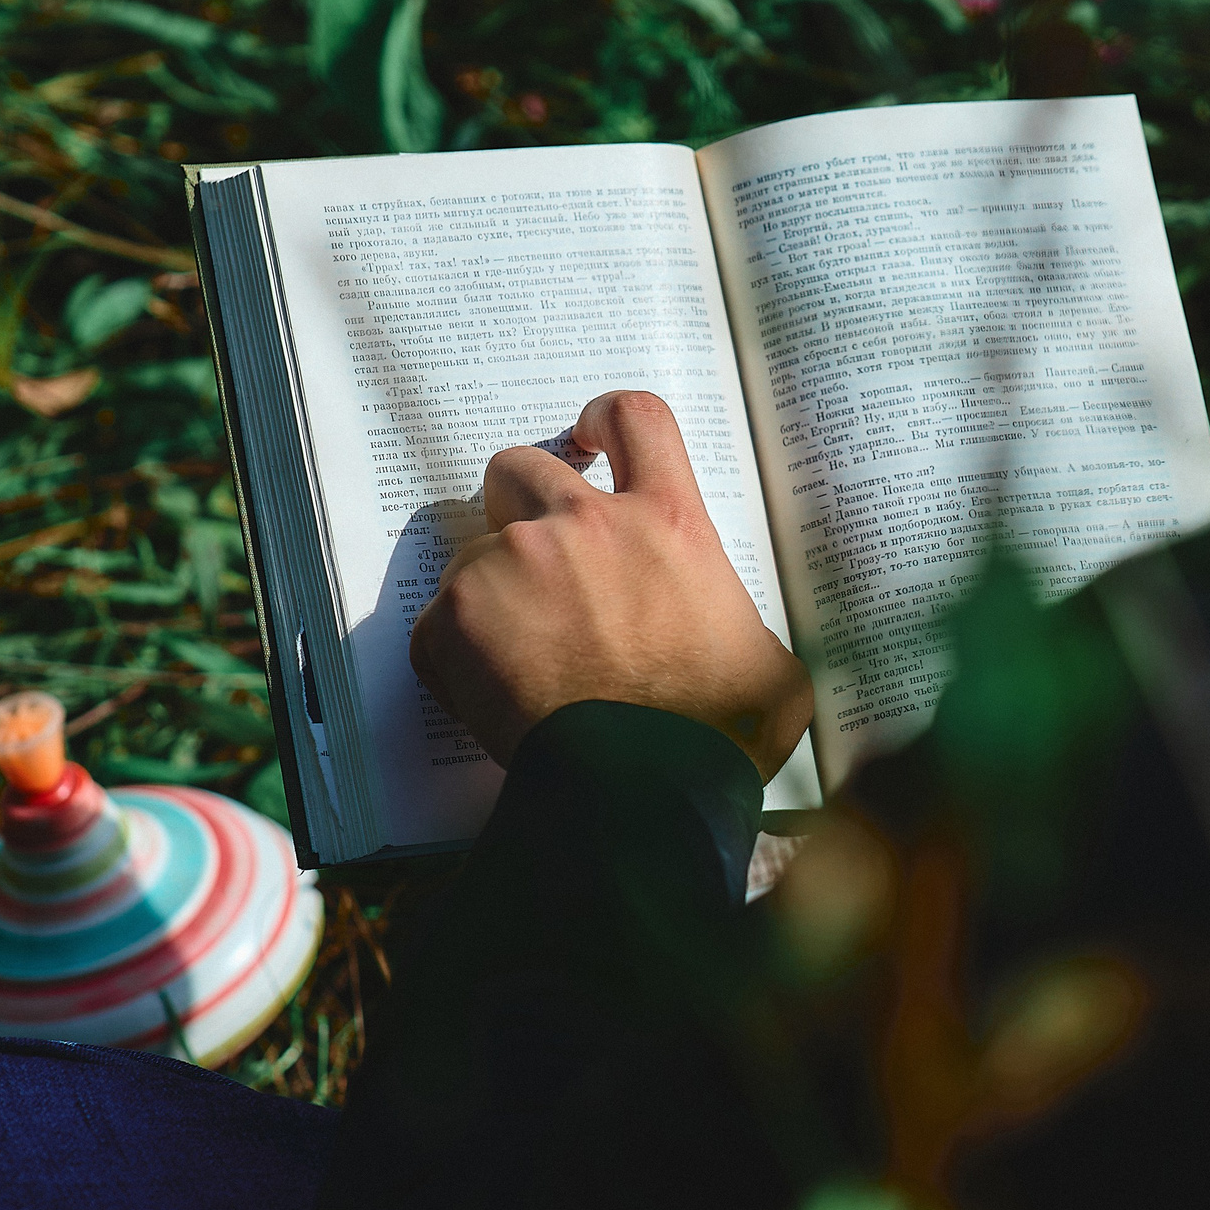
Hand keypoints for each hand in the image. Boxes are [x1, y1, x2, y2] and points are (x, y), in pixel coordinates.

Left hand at [409, 390, 813, 781]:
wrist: (643, 791)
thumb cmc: (717, 736)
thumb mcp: (770, 665)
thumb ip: (742, 629)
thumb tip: (744, 648)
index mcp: (669, 523)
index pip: (637, 419)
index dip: (607, 418)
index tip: (590, 437)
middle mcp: (585, 525)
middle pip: (520, 467)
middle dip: (519, 504)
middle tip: (537, 562)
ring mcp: (512, 565)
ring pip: (475, 552)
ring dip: (492, 592)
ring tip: (521, 662)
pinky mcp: (458, 618)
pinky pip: (438, 621)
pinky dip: (457, 655)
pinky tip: (494, 698)